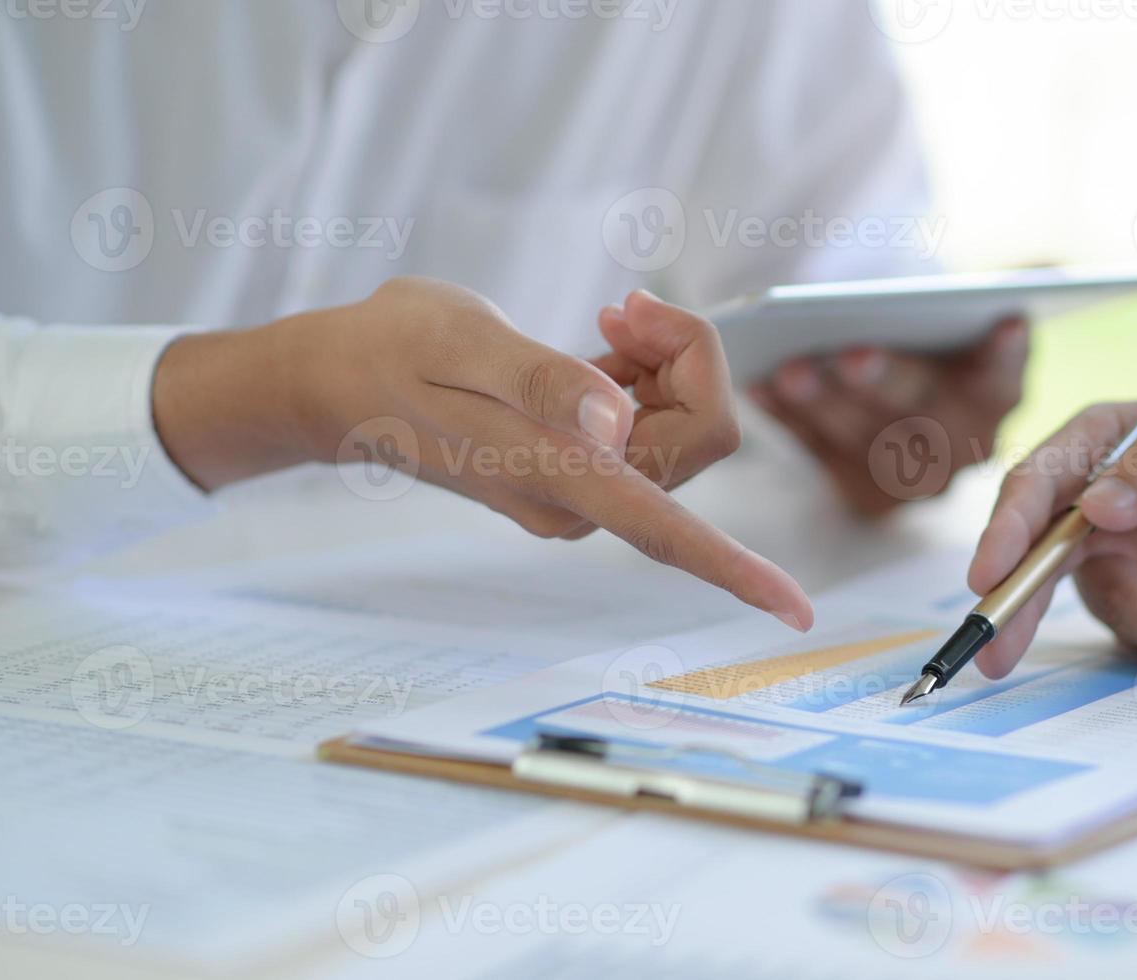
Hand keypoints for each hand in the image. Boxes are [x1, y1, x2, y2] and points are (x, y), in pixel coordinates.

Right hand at [152, 277, 812, 630]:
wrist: (337, 381)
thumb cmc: (389, 352)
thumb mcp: (459, 341)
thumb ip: (543, 382)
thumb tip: (616, 421)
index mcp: (558, 478)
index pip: (670, 534)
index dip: (740, 570)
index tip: (799, 608)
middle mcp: (580, 499)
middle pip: (698, 435)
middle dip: (686, 358)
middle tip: (620, 304)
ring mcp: (581, 486)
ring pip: (680, 423)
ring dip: (662, 362)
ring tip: (601, 318)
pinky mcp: (578, 465)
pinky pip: (652, 421)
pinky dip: (645, 374)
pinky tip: (600, 341)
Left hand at [749, 318, 1028, 516]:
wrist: (894, 402)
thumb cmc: (919, 342)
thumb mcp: (950, 317)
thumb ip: (967, 300)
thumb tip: (997, 276)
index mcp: (997, 392)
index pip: (1006, 371)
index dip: (1006, 352)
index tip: (1005, 324)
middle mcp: (965, 443)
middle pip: (923, 407)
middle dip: (886, 380)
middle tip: (853, 356)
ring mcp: (916, 478)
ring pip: (865, 436)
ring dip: (824, 403)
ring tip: (789, 370)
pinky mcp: (868, 496)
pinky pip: (822, 454)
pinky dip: (789, 419)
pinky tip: (761, 387)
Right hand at [967, 403, 1136, 683]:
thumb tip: (1093, 508)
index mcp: (1099, 443)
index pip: (1036, 485)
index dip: (1006, 531)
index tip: (988, 575)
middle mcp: (1094, 509)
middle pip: (1039, 563)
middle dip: (1019, 613)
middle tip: (994, 659)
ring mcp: (1124, 567)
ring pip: (1128, 617)